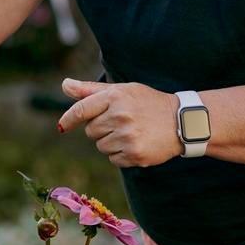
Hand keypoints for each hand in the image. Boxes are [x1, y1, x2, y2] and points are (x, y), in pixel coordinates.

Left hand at [57, 78, 180, 167]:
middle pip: (90, 131)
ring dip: (110, 142)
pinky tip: (136, 143)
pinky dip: (121, 155)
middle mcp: (120, 116)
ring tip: (131, 132)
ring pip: (100, 146)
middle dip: (100, 128)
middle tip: (121, 122)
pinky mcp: (135, 155)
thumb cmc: (147, 103)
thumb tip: (65, 85)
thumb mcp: (122, 90)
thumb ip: (91, 90)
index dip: (68, 119)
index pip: (81, 110)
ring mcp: (128, 137)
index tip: (62, 127)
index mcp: (115, 97)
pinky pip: (113, 159)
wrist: (181, 121)